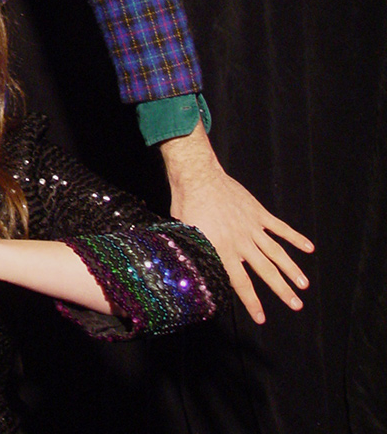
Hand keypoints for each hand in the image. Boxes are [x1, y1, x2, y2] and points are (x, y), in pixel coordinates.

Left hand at [160, 121, 313, 323]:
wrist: (198, 176)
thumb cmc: (186, 204)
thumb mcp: (185, 234)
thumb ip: (194, 254)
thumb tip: (190, 272)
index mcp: (222, 249)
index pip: (240, 282)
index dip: (252, 302)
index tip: (262, 318)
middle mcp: (241, 241)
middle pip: (266, 271)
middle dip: (282, 290)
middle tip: (297, 306)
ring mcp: (252, 226)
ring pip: (276, 252)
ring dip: (291, 269)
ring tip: (304, 284)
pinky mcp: (258, 212)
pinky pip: (279, 227)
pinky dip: (294, 237)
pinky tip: (309, 248)